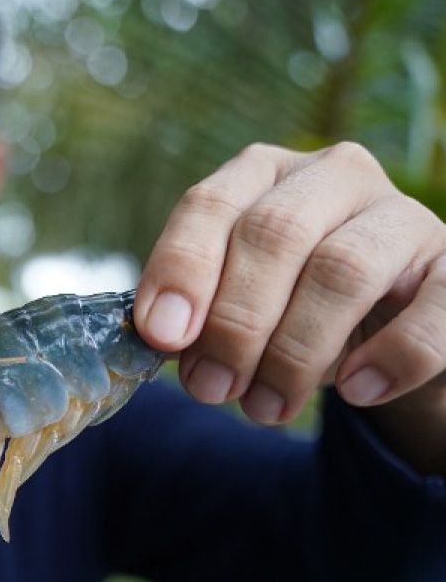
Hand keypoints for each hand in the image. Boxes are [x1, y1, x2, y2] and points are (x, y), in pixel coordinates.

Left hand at [135, 141, 445, 424]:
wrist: (391, 334)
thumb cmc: (293, 308)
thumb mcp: (239, 302)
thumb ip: (200, 314)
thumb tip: (165, 339)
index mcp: (262, 173)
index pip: (210, 204)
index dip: (181, 269)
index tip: (163, 335)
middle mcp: (333, 176)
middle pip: (273, 234)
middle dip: (234, 322)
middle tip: (211, 389)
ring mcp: (403, 215)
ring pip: (342, 270)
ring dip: (294, 351)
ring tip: (265, 408)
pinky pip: (433, 309)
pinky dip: (391, 357)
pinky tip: (357, 391)